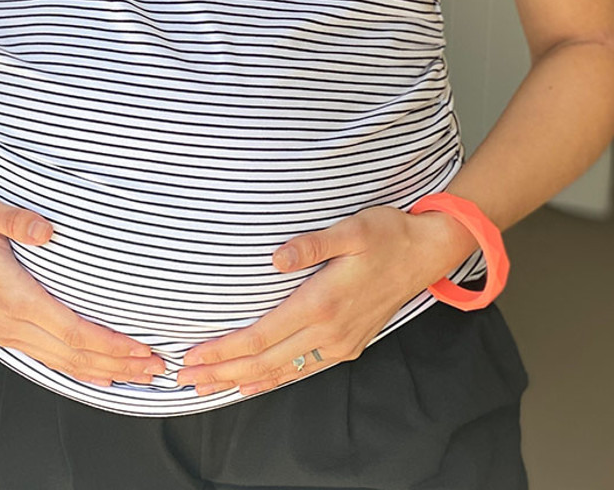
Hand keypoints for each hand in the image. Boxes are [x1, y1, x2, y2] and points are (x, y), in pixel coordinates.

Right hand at [0, 188, 167, 386]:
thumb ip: (16, 219)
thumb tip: (45, 229)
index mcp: (12, 297)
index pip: (71, 331)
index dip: (109, 344)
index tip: (142, 348)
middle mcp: (11, 323)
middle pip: (74, 355)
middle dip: (118, 364)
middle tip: (160, 367)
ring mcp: (7, 331)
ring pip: (64, 362)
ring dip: (104, 371)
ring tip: (142, 375)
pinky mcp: (8, 330)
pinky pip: (49, 358)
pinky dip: (80, 369)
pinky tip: (102, 376)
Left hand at [175, 204, 474, 397]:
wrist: (426, 252)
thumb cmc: (387, 233)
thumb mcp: (352, 228)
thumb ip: (313, 244)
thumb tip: (276, 258)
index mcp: (322, 304)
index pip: (261, 336)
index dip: (224, 349)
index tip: (193, 356)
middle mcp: (329, 332)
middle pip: (264, 362)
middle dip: (222, 372)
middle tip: (186, 378)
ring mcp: (340, 343)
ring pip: (282, 371)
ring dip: (242, 380)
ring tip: (209, 386)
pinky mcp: (348, 344)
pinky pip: (303, 369)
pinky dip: (274, 379)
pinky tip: (255, 383)